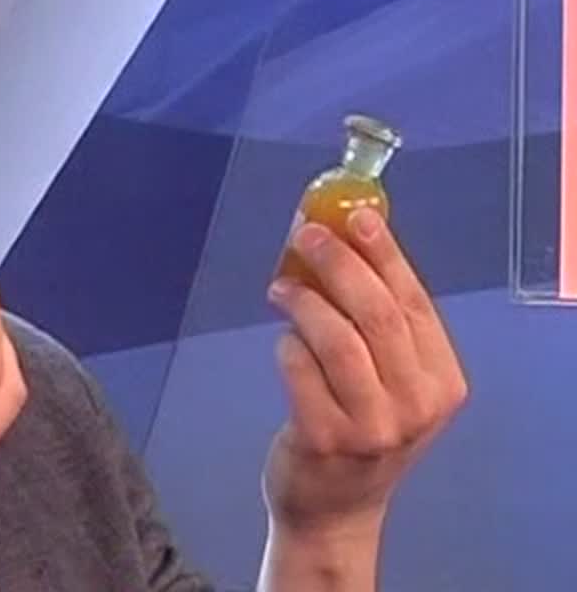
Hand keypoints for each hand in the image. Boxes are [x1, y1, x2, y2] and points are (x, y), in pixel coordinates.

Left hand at [263, 208, 467, 545]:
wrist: (334, 506)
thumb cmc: (359, 422)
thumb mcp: (388, 377)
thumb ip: (374, 318)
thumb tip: (341, 235)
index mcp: (441, 380)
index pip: (414, 301)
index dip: (384, 253)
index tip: (355, 215)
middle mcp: (416, 405)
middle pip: (376, 314)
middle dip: (339, 264)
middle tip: (307, 235)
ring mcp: (372, 426)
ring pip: (336, 339)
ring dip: (304, 301)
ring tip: (281, 287)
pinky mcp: (324, 439)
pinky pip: (298, 369)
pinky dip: (286, 346)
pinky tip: (283, 344)